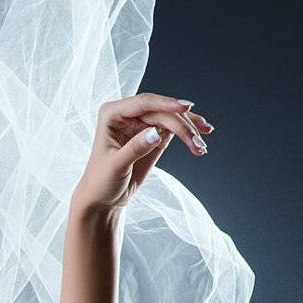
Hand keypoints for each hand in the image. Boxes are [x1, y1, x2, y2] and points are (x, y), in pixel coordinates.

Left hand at [74, 92, 213, 211]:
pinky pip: (175, 128)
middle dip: (182, 125)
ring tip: (201, 147)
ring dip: (190, 130)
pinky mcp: (153, 135)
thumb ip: (135, 148)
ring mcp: (142, 123)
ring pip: (171, 118)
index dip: (166, 104)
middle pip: (162, 111)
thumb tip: (157, 132)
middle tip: (197, 142)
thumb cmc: (101, 182)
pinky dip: (188, 134)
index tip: (187, 108)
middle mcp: (127, 114)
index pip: (143, 103)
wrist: (103, 198)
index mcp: (112, 114)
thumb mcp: (116, 166)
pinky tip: (200, 141)